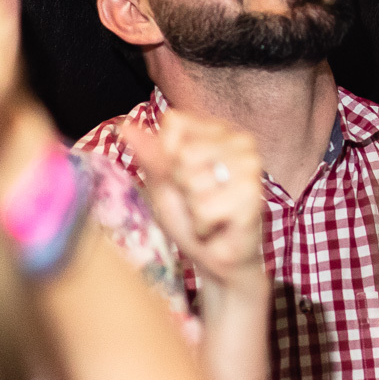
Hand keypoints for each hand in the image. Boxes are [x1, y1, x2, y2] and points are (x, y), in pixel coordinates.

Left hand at [124, 109, 265, 291]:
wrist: (216, 257)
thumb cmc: (191, 216)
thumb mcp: (164, 183)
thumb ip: (151, 155)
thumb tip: (125, 127)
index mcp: (220, 131)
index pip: (175, 122)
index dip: (166, 154)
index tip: (182, 176)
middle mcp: (241, 141)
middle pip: (182, 153)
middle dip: (181, 185)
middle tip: (198, 200)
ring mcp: (251, 166)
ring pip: (193, 181)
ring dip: (193, 208)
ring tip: (209, 214)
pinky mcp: (253, 194)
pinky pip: (205, 208)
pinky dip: (203, 224)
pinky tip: (218, 226)